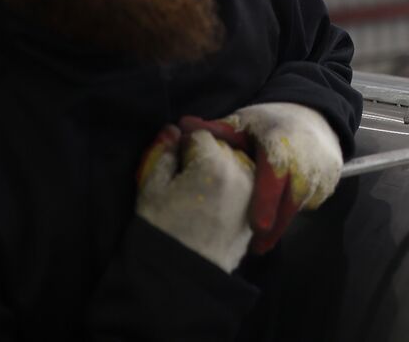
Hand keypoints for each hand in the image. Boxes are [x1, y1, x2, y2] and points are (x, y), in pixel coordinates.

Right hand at [136, 125, 254, 272]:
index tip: (174, 164)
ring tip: (199, 195)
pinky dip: (231, 189)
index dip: (183, 147)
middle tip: (185, 181)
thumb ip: (162, 154)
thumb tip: (171, 130)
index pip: (199, 135)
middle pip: (221, 148)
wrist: (183, 276)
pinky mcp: (257, 208)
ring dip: (220, 171)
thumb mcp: (151, 189)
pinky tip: (212, 207)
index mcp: (215, 162)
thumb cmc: (162, 231)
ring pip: (235, 165)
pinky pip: (244, 187)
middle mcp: (241, 171)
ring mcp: (253, 191)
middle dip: (204, 157)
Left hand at [183, 102, 342, 254]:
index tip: (257, 227)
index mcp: (280, 144)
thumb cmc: (271, 122)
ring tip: (263, 234)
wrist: (315, 114)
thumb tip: (182, 127)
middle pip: (290, 201)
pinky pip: (311, 202)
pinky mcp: (331, 180)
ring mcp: (322, 170)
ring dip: (282, 219)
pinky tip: (281, 208)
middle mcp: (305, 159)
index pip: (274, 177)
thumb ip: (216, 131)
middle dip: (273, 226)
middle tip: (255, 247)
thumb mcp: (245, 122)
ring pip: (300, 205)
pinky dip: (295, 208)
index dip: (267, 202)